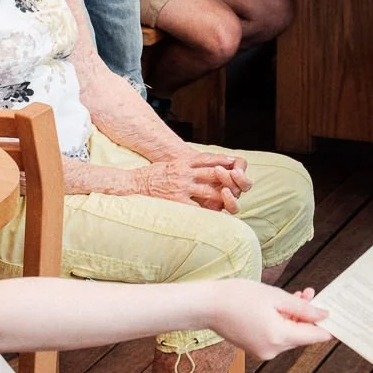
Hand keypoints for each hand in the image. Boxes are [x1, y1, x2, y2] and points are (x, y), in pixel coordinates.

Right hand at [129, 149, 249, 212]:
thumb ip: (185, 164)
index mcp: (182, 162)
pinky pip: (196, 207)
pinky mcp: (177, 201)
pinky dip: (207, 210)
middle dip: (226, 177)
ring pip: (208, 190)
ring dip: (221, 194)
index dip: (222, 159)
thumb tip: (199, 165)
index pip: (207, 158)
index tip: (234, 161)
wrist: (133, 184)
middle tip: (239, 181)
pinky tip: (216, 214)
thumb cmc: (152, 175)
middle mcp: (184, 173)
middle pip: (212, 173)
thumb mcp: (169, 164)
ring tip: (232, 198)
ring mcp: (181, 187)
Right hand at [204, 280, 330, 360]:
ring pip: (289, 335)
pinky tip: (279, 306)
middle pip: (301, 335)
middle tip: (309, 293)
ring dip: (294, 317)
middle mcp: (273, 350)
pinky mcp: (255, 349)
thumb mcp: (275, 297)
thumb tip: (324, 316)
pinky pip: (276, 336)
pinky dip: (281, 323)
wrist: (207, 305)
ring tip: (294, 295)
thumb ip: (302, 308)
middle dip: (307, 315)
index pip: (314, 337)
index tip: (339, 318)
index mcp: (279, 337)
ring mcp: (263, 352)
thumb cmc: (238, 296)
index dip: (328, 326)